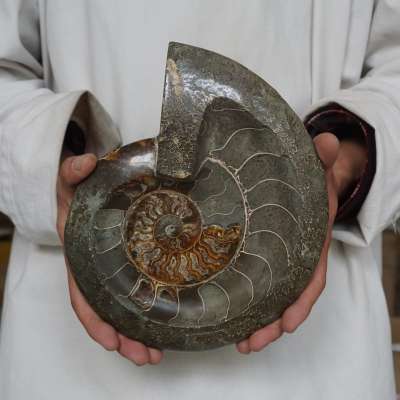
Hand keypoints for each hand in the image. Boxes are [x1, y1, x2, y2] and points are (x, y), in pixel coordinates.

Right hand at [57, 153, 162, 365]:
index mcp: (81, 255)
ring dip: (137, 333)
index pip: (83, 294)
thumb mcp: (71, 180)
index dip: (95, 319)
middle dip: (123, 337)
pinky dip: (147, 311)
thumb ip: (72, 172)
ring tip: (157, 353)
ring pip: (122, 308)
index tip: (110, 341)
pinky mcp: (130, 263)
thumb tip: (85, 164)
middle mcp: (96, 269)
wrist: (89, 188)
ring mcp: (114, 269)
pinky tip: (166, 323)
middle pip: (107, 311)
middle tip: (146, 356)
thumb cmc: (78, 190)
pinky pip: (137, 292)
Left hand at [236, 132, 366, 353]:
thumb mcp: (318, 169)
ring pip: (273, 297)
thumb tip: (327, 141)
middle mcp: (298, 256)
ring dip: (259, 322)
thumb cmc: (313, 181)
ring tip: (240, 343)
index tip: (288, 323)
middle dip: (273, 323)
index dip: (301, 300)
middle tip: (252, 343)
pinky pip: (259, 283)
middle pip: (289, 297)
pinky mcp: (264, 256)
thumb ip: (322, 158)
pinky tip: (231, 316)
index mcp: (312, 241)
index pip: (311, 275)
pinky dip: (249, 303)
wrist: (306, 183)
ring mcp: (280, 259)